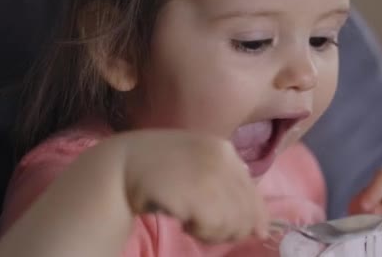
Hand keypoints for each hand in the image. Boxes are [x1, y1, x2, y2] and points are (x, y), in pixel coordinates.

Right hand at [117, 130, 268, 242]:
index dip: (256, 215)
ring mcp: (209, 175)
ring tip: (194, 224)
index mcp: (224, 149)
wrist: (120, 165)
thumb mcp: (197, 164)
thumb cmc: (158, 168)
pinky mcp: (196, 194)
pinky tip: (185, 224)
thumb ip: (226, 182)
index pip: (253, 190)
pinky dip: (202, 232)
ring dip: (216, 232)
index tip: (253, 231)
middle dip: (233, 228)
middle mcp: (221, 158)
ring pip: (234, 222)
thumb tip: (261, 225)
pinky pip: (214, 226)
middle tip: (208, 230)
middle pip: (247, 210)